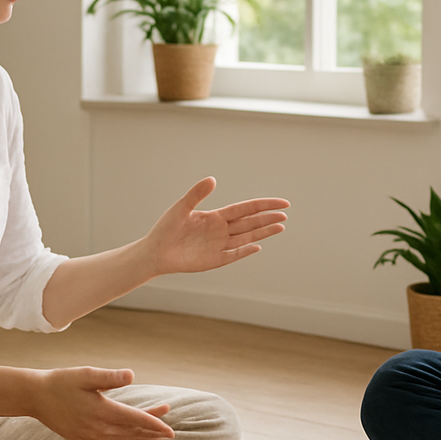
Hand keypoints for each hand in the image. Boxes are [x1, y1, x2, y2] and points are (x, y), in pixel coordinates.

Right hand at [30, 366, 175, 439]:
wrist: (35, 398)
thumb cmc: (62, 382)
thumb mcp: (86, 374)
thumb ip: (110, 376)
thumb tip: (132, 375)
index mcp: (102, 412)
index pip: (136, 421)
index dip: (155, 424)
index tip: (171, 430)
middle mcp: (98, 429)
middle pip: (133, 433)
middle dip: (154, 432)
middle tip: (171, 431)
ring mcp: (90, 438)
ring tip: (158, 438)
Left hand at [146, 178, 288, 275]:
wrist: (155, 252)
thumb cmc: (166, 228)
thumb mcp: (181, 208)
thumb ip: (196, 194)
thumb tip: (212, 179)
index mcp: (216, 216)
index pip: (245, 209)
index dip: (263, 205)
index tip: (281, 203)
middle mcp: (221, 230)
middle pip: (250, 223)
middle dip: (267, 218)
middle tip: (285, 214)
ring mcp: (219, 246)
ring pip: (246, 238)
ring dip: (263, 233)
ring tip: (281, 227)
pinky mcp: (214, 260)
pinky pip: (233, 254)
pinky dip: (245, 251)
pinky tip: (258, 246)